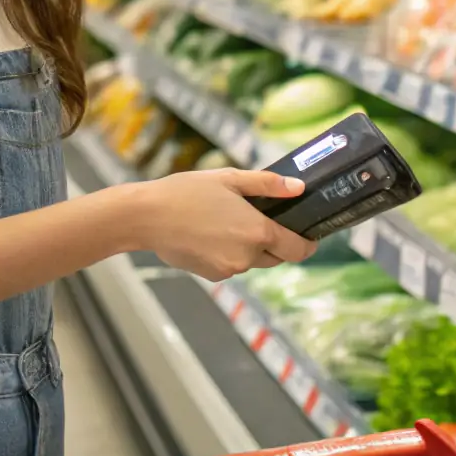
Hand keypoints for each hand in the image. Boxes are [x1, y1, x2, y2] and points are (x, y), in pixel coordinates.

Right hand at [133, 168, 316, 281]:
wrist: (146, 217)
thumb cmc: (187, 192)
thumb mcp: (229, 179)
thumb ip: (267, 184)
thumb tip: (298, 188)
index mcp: (257, 231)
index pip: (297, 249)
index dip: (307, 243)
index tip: (309, 236)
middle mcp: (247, 256)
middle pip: (277, 257)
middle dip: (276, 243)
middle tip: (261, 219)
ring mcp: (229, 269)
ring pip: (252, 261)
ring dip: (250, 247)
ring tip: (228, 222)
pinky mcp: (212, 276)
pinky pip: (232, 265)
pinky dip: (229, 253)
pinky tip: (210, 234)